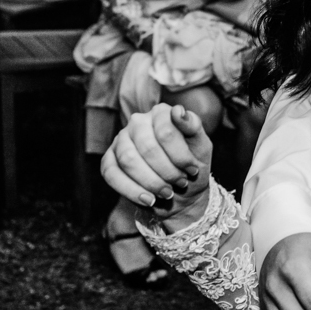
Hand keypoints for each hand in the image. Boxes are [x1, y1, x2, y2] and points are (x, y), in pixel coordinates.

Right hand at [100, 104, 211, 228]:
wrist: (180, 194)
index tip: (192, 170)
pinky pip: (112, 175)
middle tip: (180, 183)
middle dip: (167, 171)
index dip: (181, 156)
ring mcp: (120, 141)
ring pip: (129, 160)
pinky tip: (149, 199)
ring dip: (151, 182)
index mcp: (161, 113)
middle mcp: (138, 122)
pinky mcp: (109, 161)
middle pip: (147, 147)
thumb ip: (193, 127)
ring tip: (167, 192)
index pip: (166, 131)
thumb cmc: (191, 166)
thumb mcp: (202, 147)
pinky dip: (133, 191)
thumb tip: (177, 110)